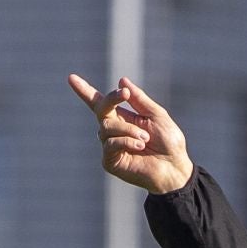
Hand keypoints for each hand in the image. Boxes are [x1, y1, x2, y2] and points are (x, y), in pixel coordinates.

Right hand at [68, 73, 193, 194]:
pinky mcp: (110, 161)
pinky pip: (110, 144)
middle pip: (100, 109)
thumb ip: (140, 100)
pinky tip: (140, 146)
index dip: (84, 91)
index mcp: (123, 118)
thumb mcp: (157, 115)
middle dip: (111, 99)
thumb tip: (122, 82)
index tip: (71, 78)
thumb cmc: (169, 143)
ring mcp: (110, 147)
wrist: (175, 169)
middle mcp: (114, 131)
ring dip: (128, 129)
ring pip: (106, 126)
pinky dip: (126, 141)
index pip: (100, 103)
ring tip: (145, 139)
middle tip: (124, 95)